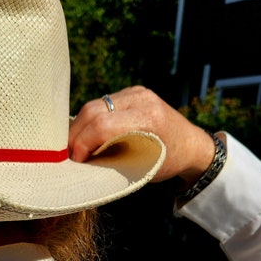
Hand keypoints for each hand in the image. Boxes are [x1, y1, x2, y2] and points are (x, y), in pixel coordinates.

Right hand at [68, 86, 215, 186]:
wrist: (191, 144)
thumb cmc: (168, 162)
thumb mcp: (143, 168)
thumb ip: (113, 162)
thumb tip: (81, 165)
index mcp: (147, 119)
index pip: (102, 126)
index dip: (82, 144)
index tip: (77, 161)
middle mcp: (141, 99)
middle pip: (92, 111)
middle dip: (75, 135)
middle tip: (69, 156)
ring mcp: (136, 92)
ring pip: (92, 106)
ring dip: (79, 127)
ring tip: (76, 147)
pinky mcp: (131, 92)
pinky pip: (100, 104)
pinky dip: (89, 121)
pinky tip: (87, 136)